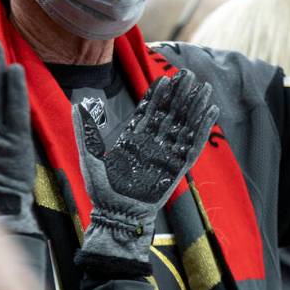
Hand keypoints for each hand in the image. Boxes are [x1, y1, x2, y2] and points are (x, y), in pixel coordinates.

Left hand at [72, 70, 218, 270]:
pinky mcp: (177, 168)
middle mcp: (152, 144)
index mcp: (134, 139)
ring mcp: (165, 155)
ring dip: (194, 106)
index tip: (165, 78)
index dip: (157, 95)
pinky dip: (202, 129)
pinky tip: (211, 112)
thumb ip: (86, 130)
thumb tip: (78, 104)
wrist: (116, 215)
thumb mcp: (89, 156)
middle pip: (169, 113)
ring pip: (184, 125)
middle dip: (180, 94)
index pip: (148, 111)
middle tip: (189, 74)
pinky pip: (193, 145)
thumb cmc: (101, 190)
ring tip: (204, 87)